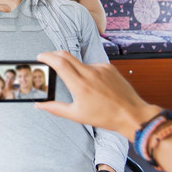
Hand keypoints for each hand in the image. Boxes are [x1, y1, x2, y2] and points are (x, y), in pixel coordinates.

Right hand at [33, 51, 160, 141]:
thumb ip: (55, 108)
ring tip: (80, 85)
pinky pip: (93, 66)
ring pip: (79, 63)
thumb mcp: (77, 115)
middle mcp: (90, 73)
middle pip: (66, 56)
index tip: (40, 57)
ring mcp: (100, 69)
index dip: (47, 57)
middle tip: (48, 59)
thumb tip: (39, 105)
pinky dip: (88, 72)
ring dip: (73, 68)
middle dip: (54, 55)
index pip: (59, 63)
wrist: (131, 114)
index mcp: (80, 85)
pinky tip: (94, 85)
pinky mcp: (109, 67)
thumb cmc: (105, 117)